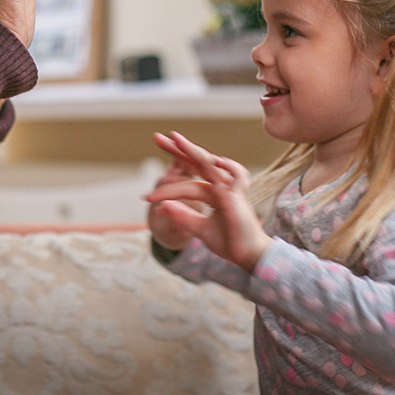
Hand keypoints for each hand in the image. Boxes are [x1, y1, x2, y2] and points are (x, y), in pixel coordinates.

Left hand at [144, 132, 271, 272]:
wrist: (248, 256)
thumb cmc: (230, 241)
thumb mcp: (200, 228)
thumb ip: (183, 216)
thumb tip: (161, 207)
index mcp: (213, 192)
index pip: (189, 179)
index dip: (169, 183)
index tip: (146, 196)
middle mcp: (221, 186)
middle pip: (197, 163)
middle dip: (178, 150)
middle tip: (157, 138)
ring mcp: (230, 189)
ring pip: (209, 164)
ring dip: (192, 150)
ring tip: (174, 139)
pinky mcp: (239, 196)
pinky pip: (236, 175)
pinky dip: (228, 166)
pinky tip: (215, 160)